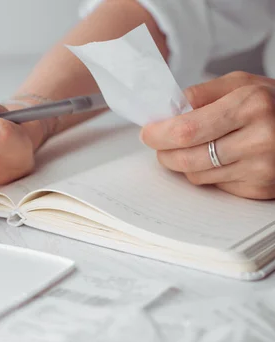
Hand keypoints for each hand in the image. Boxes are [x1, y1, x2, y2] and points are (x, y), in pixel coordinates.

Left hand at [140, 72, 274, 199]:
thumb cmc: (273, 103)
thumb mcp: (242, 84)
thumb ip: (202, 94)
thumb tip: (167, 110)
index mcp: (252, 105)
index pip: (186, 130)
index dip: (159, 134)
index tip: (148, 132)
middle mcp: (259, 138)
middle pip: (186, 158)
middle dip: (164, 152)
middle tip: (159, 144)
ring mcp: (261, 168)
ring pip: (196, 175)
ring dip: (184, 163)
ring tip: (194, 147)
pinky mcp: (260, 189)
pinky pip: (215, 185)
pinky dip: (209, 173)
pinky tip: (221, 158)